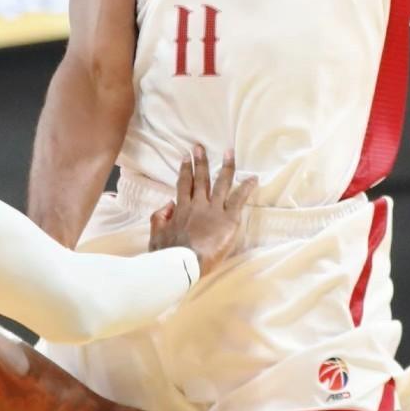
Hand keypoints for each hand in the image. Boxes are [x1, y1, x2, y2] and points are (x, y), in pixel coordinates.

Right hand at [150, 145, 255, 276]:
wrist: (183, 263)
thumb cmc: (168, 254)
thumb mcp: (156, 233)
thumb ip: (160, 216)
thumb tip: (168, 204)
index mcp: (181, 209)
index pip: (183, 185)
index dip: (185, 170)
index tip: (186, 157)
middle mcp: (198, 205)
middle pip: (200, 179)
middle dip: (200, 162)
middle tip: (200, 147)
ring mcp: (214, 210)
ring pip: (221, 183)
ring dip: (226, 166)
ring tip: (230, 153)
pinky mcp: (228, 219)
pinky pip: (238, 199)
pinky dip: (246, 187)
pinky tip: (253, 178)